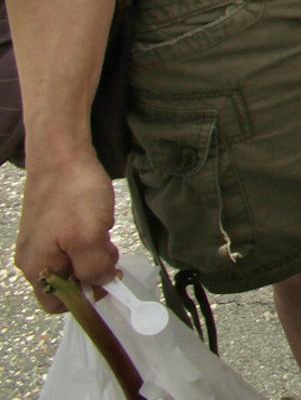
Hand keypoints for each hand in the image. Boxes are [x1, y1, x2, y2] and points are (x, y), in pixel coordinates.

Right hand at [14, 153, 118, 314]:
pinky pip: (73, 244)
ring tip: (103, 232)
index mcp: (37, 268)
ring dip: (93, 254)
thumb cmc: (73, 197)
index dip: (84, 299)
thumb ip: (93, 269)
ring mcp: (41, 241)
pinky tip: (97, 222)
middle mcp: (33, 258)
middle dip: (92, 272)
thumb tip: (100, 285)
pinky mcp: (51, 225)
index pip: (57, 304)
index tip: (106, 282)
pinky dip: (89, 238)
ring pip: (73, 262)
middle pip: (67, 283)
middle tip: (108, 250)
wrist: (61, 154)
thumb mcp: (88, 238)